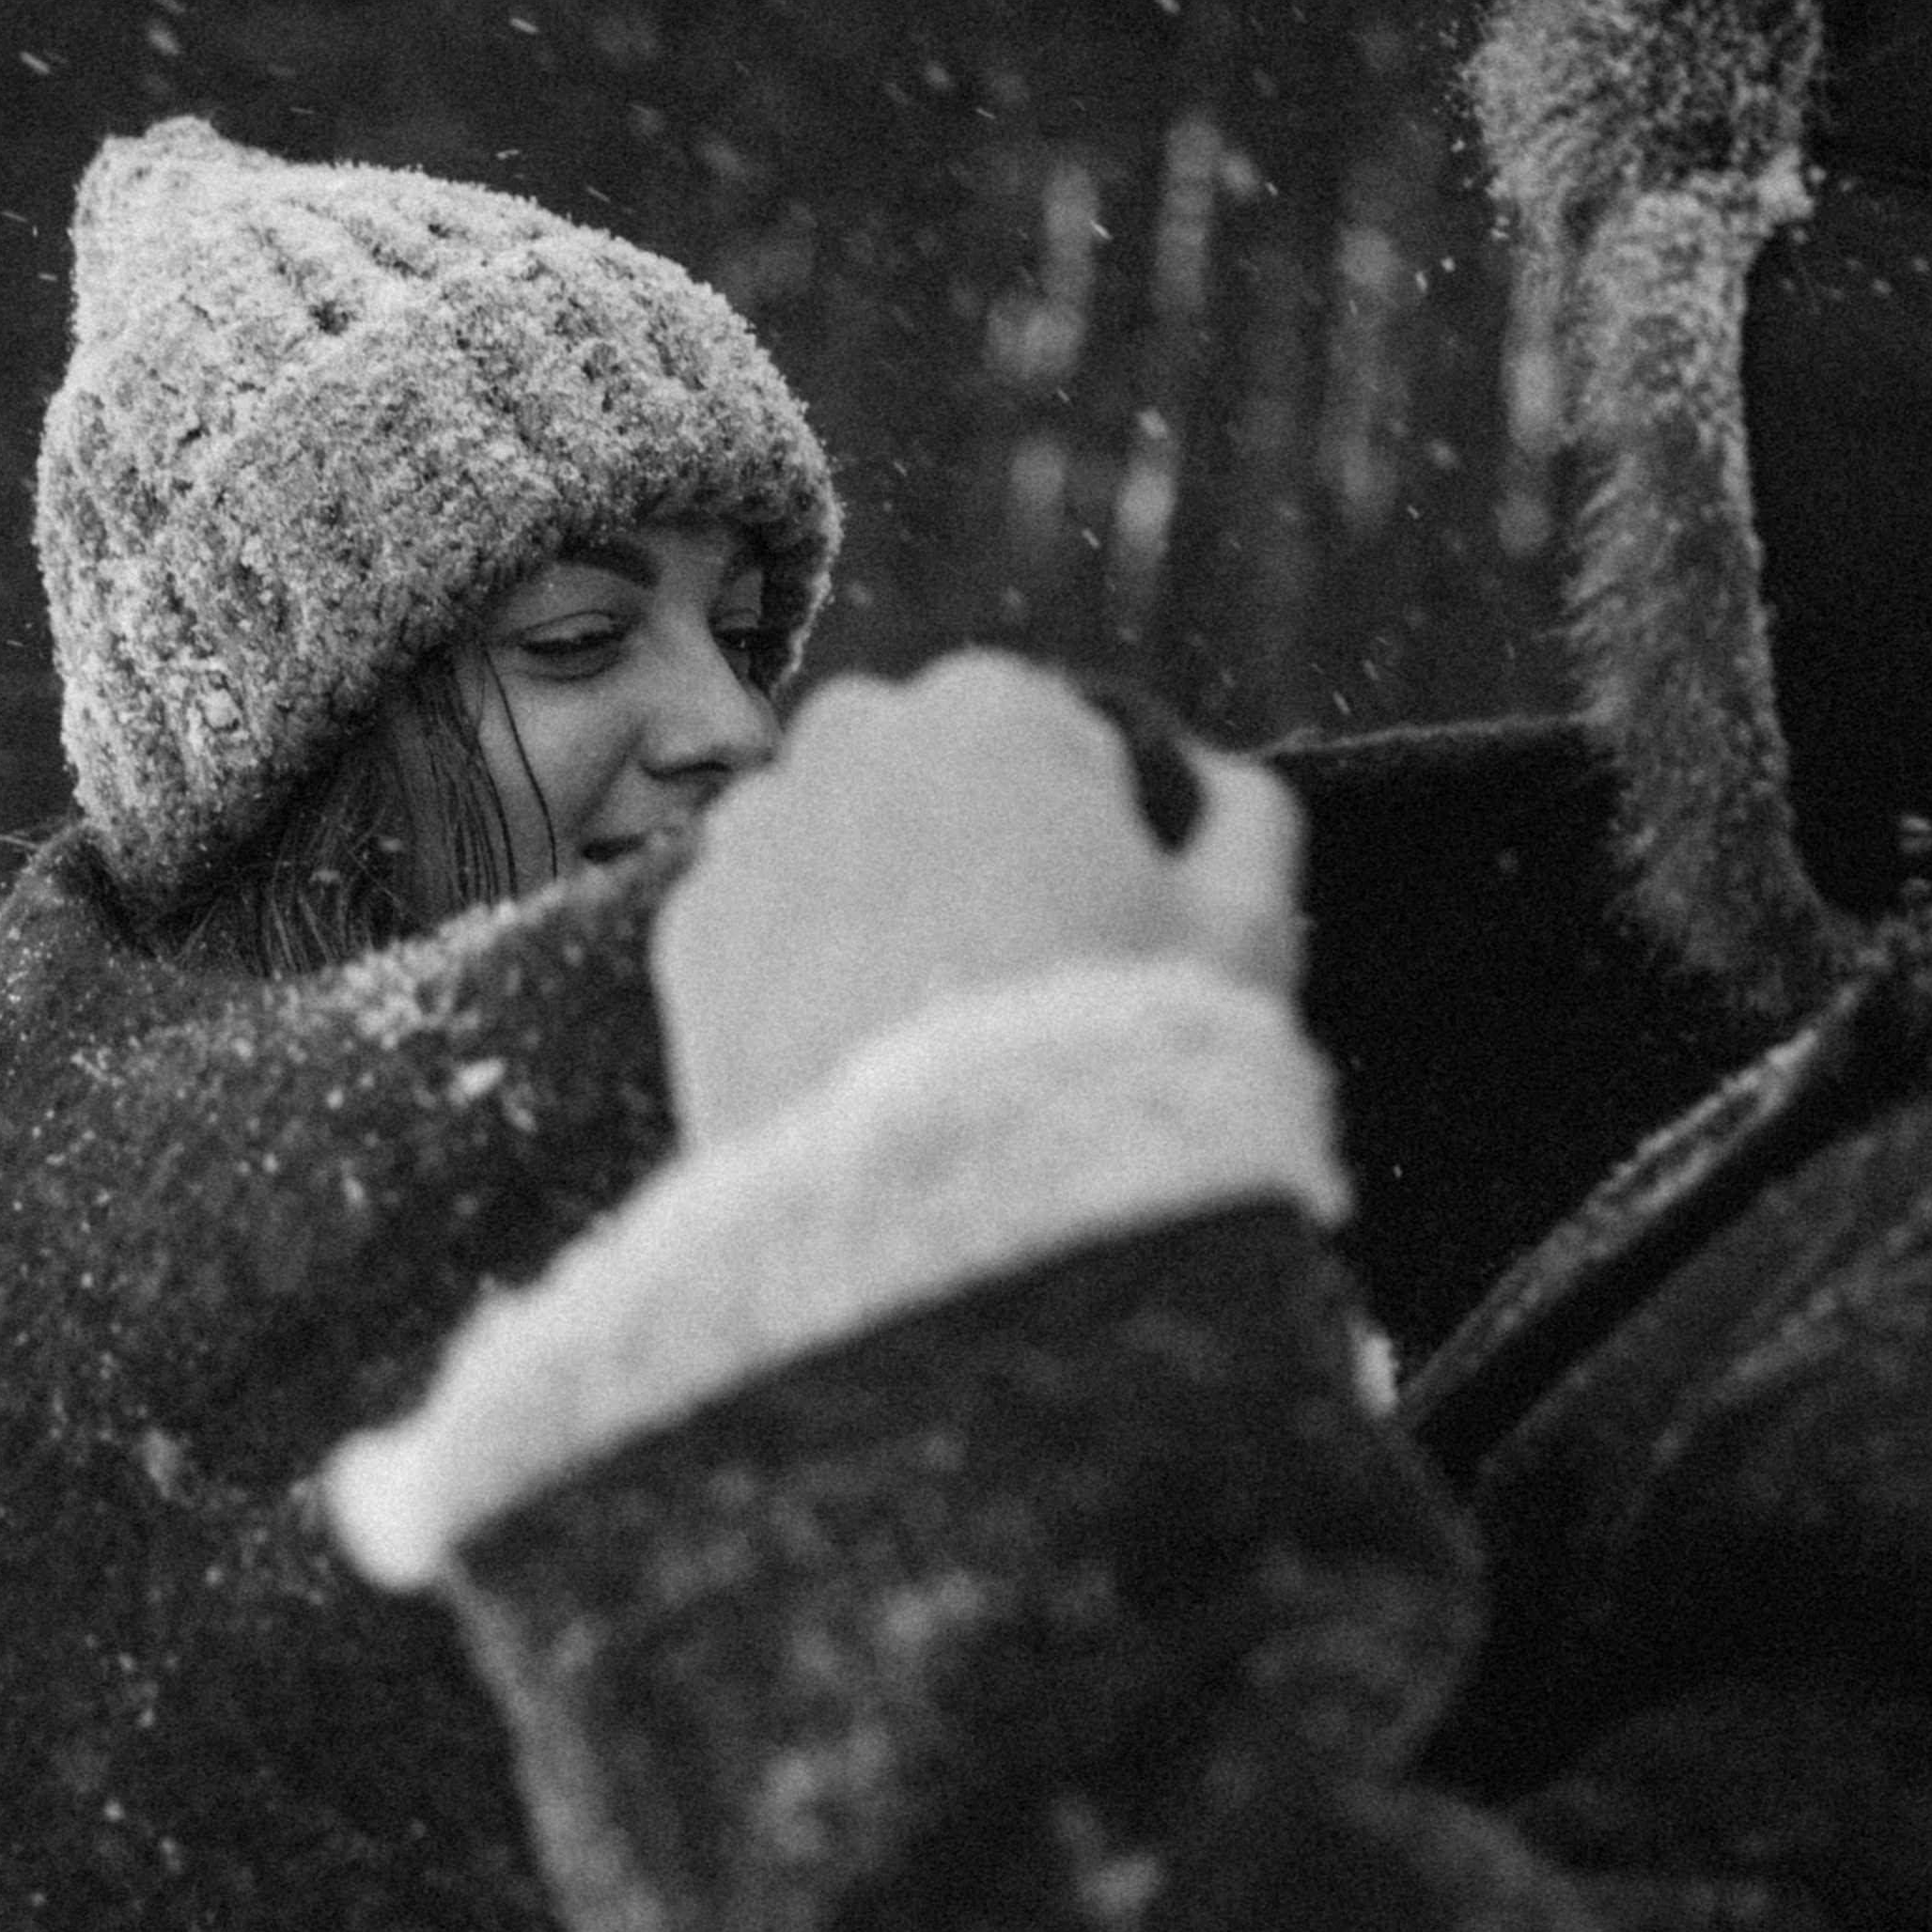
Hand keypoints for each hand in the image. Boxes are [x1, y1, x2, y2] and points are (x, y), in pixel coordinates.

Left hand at [654, 649, 1303, 1150]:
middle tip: (1031, 991)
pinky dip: (803, 981)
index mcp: (996, 706)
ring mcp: (753, 835)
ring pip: (842, 852)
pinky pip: (763, 935)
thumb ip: (1246, 818)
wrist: (949, 1225)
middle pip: (938, 785)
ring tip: (944, 1038)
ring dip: (883, 909)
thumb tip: (1218, 788)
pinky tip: (866, 1062)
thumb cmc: (1119, 1064)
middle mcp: (850, 739)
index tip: (1121, 934)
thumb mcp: (1244, 932)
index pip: (1066, 743)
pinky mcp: (685, 940)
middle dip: (980, 854)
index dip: (1109, 841)